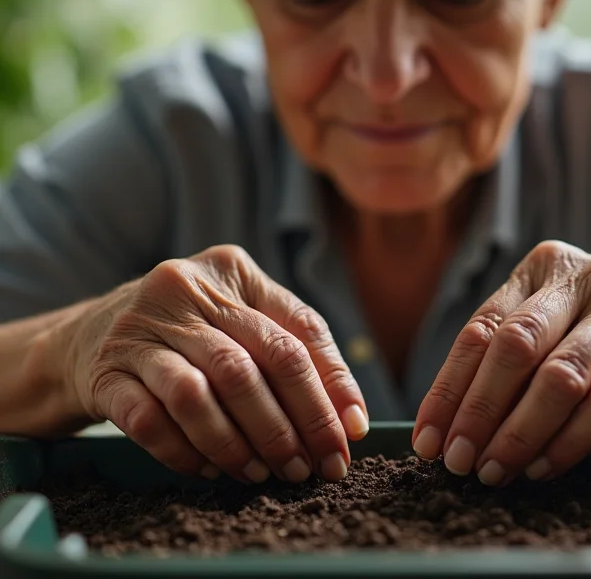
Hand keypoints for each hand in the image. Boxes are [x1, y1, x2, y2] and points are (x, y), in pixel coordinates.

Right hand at [58, 245, 368, 483]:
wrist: (86, 336)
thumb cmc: (186, 332)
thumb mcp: (238, 321)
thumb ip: (292, 354)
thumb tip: (352, 420)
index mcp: (233, 270)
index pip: (300, 327)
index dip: (332, 384)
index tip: (351, 433)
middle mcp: (186, 289)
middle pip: (257, 360)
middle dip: (295, 423)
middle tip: (312, 467)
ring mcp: (140, 328)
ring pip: (204, 392)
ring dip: (242, 444)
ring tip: (265, 473)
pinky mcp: (104, 371)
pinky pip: (151, 421)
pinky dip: (187, 453)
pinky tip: (211, 470)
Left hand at [413, 240, 590, 485]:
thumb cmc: (588, 336)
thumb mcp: (540, 325)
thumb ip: (495, 359)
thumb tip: (439, 429)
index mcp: (550, 265)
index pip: (486, 329)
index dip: (452, 389)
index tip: (430, 441)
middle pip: (527, 348)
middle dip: (487, 414)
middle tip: (465, 463)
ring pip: (581, 384)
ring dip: (538, 438)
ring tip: (510, 471)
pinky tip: (564, 464)